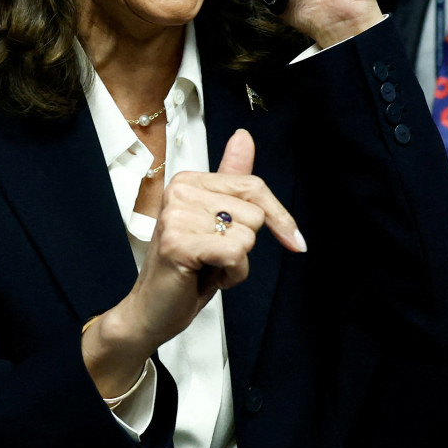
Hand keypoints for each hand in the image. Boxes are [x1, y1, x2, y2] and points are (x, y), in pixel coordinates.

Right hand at [81, 129, 303, 397]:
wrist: (152, 310)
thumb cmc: (187, 269)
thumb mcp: (216, 221)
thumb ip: (231, 179)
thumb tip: (244, 136)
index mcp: (188, 181)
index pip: (253, 187)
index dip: (279, 218)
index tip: (295, 240)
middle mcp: (180, 192)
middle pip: (254, 213)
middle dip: (244, 244)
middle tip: (214, 257)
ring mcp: (176, 216)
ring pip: (247, 236)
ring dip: (237, 263)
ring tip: (207, 267)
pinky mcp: (178, 243)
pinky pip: (235, 254)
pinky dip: (231, 275)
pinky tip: (206, 277)